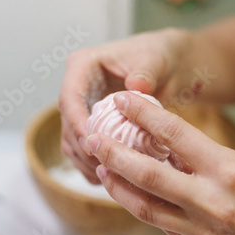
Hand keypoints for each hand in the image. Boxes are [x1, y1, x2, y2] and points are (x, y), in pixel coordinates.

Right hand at [58, 29, 187, 182]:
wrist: (167, 64)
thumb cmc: (159, 55)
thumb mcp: (155, 60)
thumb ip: (145, 73)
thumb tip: (135, 87)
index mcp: (83, 65)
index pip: (69, 97)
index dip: (76, 123)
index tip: (92, 143)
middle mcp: (77, 87)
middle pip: (68, 123)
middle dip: (84, 147)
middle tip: (104, 166)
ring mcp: (82, 107)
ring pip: (72, 140)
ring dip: (86, 160)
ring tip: (108, 176)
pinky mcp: (91, 124)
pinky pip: (84, 148)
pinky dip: (93, 164)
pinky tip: (110, 178)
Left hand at [82, 91, 234, 234]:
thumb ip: (211, 164)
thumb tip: (174, 153)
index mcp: (232, 170)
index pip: (175, 133)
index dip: (143, 114)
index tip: (124, 101)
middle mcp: (214, 201)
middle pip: (148, 172)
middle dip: (113, 153)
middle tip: (92, 138)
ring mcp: (205, 231)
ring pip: (146, 206)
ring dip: (119, 187)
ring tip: (103, 171)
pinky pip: (165, 227)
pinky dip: (146, 209)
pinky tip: (136, 199)